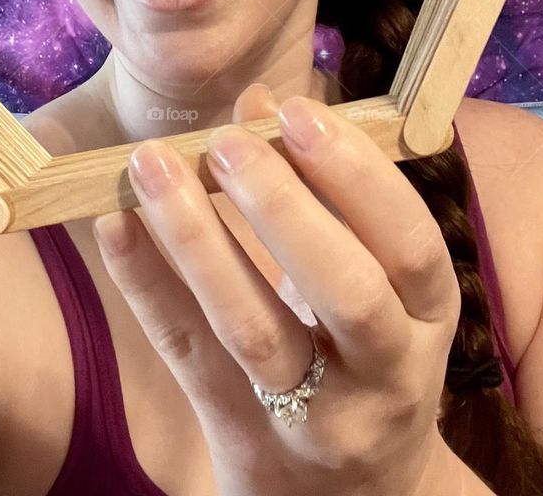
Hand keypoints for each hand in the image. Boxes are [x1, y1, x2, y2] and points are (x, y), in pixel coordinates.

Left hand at [92, 86, 459, 495]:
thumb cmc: (358, 357)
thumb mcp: (368, 281)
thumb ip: (320, 190)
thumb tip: (259, 100)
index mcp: (428, 318)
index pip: (409, 244)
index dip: (355, 175)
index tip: (295, 114)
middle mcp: (386, 375)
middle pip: (345, 291)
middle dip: (283, 206)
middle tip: (223, 142)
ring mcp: (316, 421)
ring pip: (254, 330)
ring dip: (198, 239)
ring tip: (151, 166)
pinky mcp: (244, 443)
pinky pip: (189, 357)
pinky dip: (147, 286)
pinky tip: (113, 226)